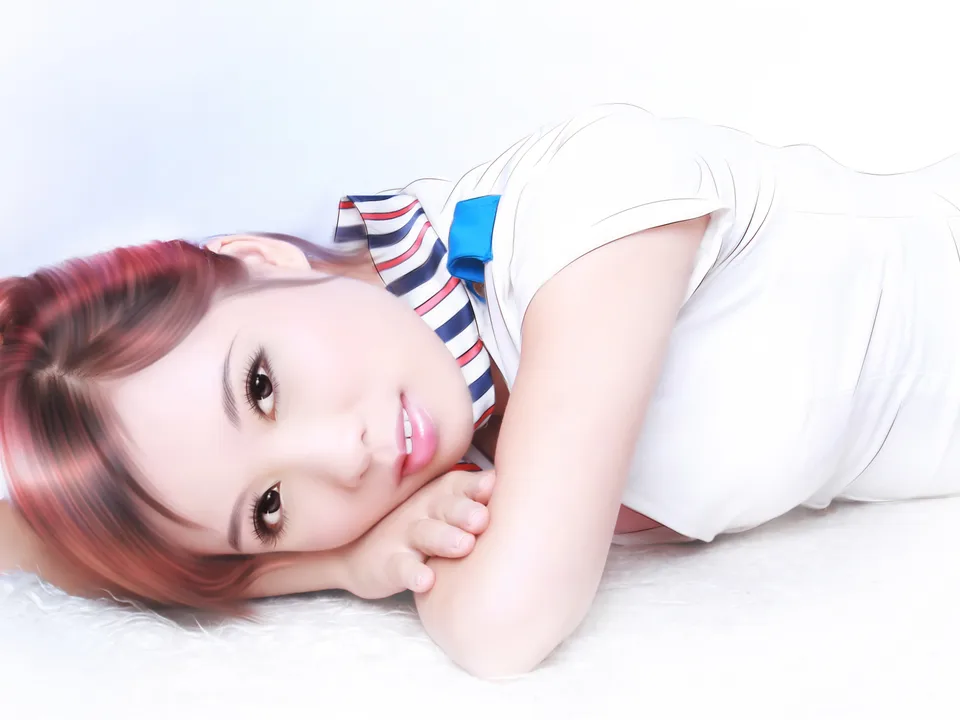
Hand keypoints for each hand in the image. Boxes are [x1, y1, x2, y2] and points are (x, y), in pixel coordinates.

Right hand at [342, 469, 494, 599]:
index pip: (461, 485)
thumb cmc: (418, 527)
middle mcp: (425, 510)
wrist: (357, 551)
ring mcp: (405, 537)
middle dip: (465, 511)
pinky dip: (412, 574)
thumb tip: (520, 484)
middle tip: (482, 519)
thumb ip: (476, 498)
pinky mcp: (388, 564)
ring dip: (444, 539)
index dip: (476, 486)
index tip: (494, 487)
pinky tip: (427, 581)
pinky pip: (401, 568)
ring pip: (426, 534)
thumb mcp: (444, 509)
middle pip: (446, 506)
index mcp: (442, 495)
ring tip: (463, 546)